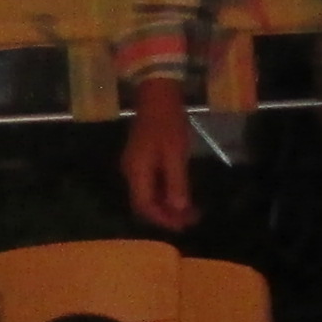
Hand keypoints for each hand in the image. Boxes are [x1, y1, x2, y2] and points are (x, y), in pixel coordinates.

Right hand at [119, 83, 196, 233]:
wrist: (157, 96)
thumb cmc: (168, 123)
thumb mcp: (175, 154)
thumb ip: (176, 183)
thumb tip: (179, 209)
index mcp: (137, 172)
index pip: (144, 206)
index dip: (162, 219)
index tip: (182, 225)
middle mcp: (131, 172)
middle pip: (144, 203)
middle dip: (166, 214)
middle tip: (190, 221)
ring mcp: (134, 166)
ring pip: (148, 194)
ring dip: (167, 205)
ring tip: (190, 211)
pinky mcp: (141, 160)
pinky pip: (151, 184)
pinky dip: (165, 193)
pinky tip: (180, 194)